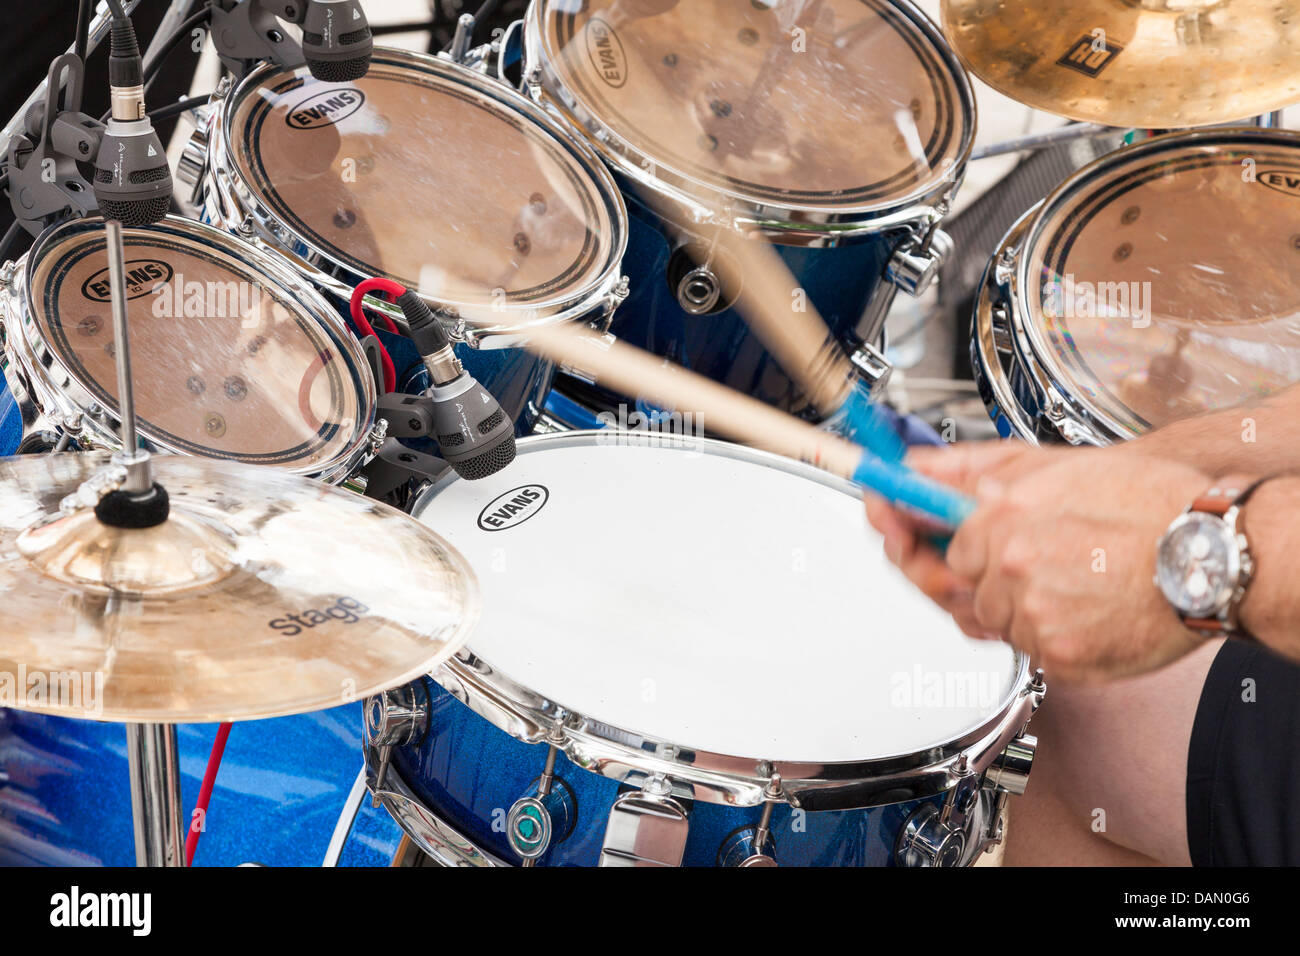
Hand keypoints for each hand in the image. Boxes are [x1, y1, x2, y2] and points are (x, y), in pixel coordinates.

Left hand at [867, 442, 1212, 682]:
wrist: (1213, 551)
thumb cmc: (1145, 502)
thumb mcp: (1050, 464)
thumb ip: (968, 468)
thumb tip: (910, 467)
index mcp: (1002, 512)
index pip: (931, 537)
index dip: (916, 532)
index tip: (884, 517)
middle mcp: (1010, 565)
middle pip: (952, 585)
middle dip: (969, 573)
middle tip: (1008, 560)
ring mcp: (1032, 614)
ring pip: (989, 619)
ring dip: (1009, 602)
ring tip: (1064, 573)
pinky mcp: (1057, 654)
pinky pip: (1023, 648)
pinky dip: (1040, 630)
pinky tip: (1076, 600)